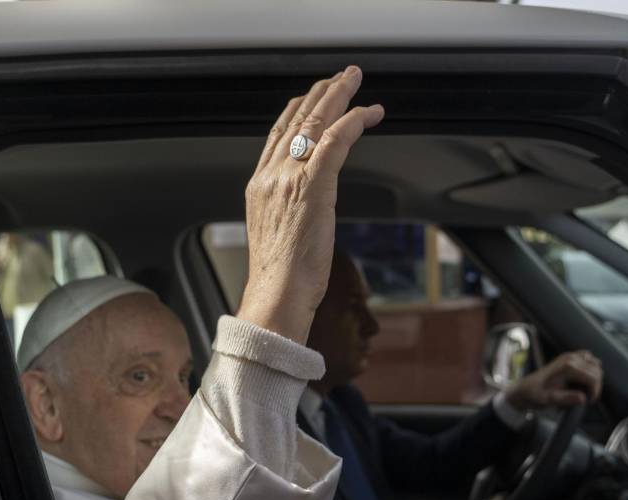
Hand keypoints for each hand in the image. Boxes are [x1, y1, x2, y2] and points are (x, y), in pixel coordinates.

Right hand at [239, 66, 384, 343]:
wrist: (276, 294)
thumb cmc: (281, 278)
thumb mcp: (278, 234)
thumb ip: (288, 211)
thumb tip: (306, 209)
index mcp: (259, 186)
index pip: (278, 134)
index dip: (298, 110)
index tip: (313, 96)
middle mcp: (271, 175)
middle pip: (296, 119)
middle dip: (320, 93)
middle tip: (341, 77)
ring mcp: (290, 178)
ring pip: (314, 121)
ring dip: (338, 96)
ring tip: (355, 81)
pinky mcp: (313, 186)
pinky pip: (334, 141)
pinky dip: (352, 121)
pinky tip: (368, 113)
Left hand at [503, 350, 602, 411]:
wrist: (525, 388)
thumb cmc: (536, 394)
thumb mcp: (550, 400)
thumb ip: (566, 398)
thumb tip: (583, 398)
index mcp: (568, 367)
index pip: (593, 378)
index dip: (595, 392)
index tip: (589, 402)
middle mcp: (570, 358)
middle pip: (597, 370)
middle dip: (595, 386)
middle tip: (586, 399)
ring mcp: (570, 356)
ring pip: (595, 364)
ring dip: (594, 378)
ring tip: (585, 390)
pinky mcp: (570, 357)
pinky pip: (589, 360)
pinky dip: (590, 370)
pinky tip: (583, 380)